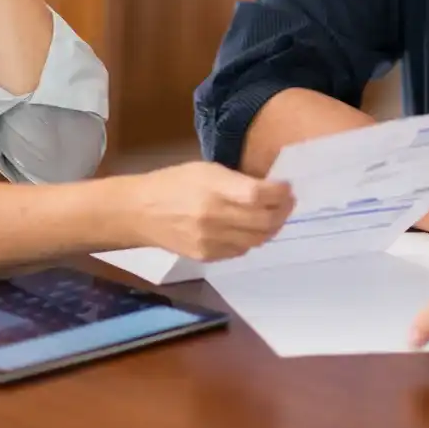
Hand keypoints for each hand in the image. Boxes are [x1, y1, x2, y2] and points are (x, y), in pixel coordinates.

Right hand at [124, 161, 294, 261]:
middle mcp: (214, 217)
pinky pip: (241, 251)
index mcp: (214, 189)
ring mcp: (211, 241)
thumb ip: (237, 180)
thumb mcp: (206, 170)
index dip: (280, 193)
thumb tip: (269, 189)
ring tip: (274, 216)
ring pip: (257, 239)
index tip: (287, 188)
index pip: (259, 195)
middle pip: (264, 221)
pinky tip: (251, 229)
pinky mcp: (207, 257)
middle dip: (282, 211)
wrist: (140, 212)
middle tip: (288, 203)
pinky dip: (252, 239)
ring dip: (271, 228)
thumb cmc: (174, 183)